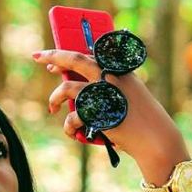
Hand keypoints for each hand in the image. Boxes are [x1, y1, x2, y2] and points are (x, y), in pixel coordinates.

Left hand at [32, 49, 188, 166]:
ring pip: (66, 88)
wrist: (154, 138)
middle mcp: (109, 75)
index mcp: (118, 68)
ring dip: (54, 99)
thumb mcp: (126, 94)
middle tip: (36, 56)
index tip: (51, 57)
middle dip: (52, 55)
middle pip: (74, 59)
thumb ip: (106, 85)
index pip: (88, 53)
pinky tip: (72, 133)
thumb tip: (73, 86)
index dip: (67, 53)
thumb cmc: (139, 118)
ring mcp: (103, 93)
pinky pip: (72, 117)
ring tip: (52, 108)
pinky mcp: (98, 112)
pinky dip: (68, 126)